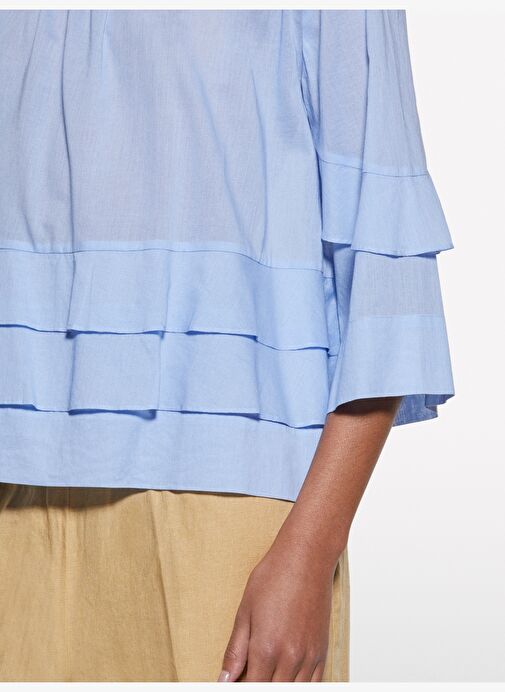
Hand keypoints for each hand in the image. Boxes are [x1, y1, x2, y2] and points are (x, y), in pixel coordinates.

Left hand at [218, 539, 335, 681]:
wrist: (306, 558)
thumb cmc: (274, 578)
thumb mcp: (244, 612)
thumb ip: (235, 651)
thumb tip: (224, 680)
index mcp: (265, 649)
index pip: (251, 690)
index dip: (240, 688)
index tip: (235, 683)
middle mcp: (290, 658)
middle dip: (258, 687)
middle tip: (249, 673)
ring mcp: (309, 657)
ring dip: (278, 686)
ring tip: (266, 672)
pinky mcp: (322, 651)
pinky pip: (314, 685)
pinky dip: (299, 686)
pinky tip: (286, 677)